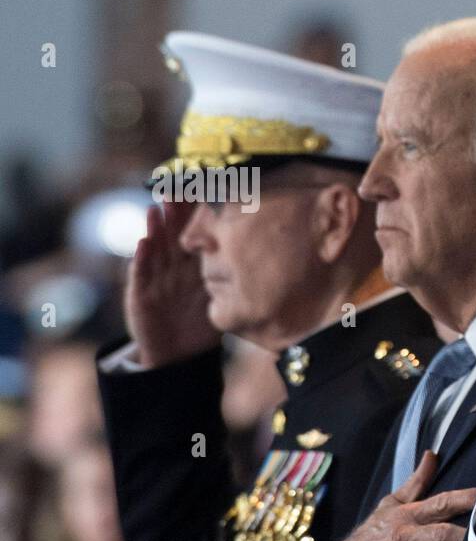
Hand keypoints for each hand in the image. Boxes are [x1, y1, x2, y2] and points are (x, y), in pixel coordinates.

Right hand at [125, 202, 220, 367]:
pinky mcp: (141, 293)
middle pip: (174, 232)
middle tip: (176, 186)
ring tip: (156, 207)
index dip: (197, 212)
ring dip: (156, 227)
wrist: (177, 355)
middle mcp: (173, 265)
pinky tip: (143, 243)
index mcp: (194, 264)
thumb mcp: (221, 297)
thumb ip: (233, 276)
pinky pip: (141, 274)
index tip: (203, 186)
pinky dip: (142, 259)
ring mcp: (156, 277)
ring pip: (156, 247)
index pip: (196, 232)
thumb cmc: (201, 323)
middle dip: (174, 210)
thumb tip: (270, 257)